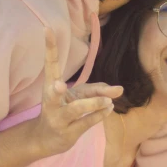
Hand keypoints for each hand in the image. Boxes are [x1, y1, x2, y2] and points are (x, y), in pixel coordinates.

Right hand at [31, 28, 122, 157]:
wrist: (46, 138)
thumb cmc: (64, 110)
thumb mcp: (78, 96)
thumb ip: (97, 90)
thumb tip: (120, 89)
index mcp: (51, 86)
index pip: (50, 64)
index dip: (49, 47)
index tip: (47, 28)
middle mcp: (51, 101)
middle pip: (53, 93)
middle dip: (56, 91)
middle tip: (59, 85)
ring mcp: (58, 119)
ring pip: (75, 111)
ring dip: (92, 105)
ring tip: (108, 101)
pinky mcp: (67, 133)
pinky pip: (85, 123)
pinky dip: (98, 116)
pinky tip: (108, 109)